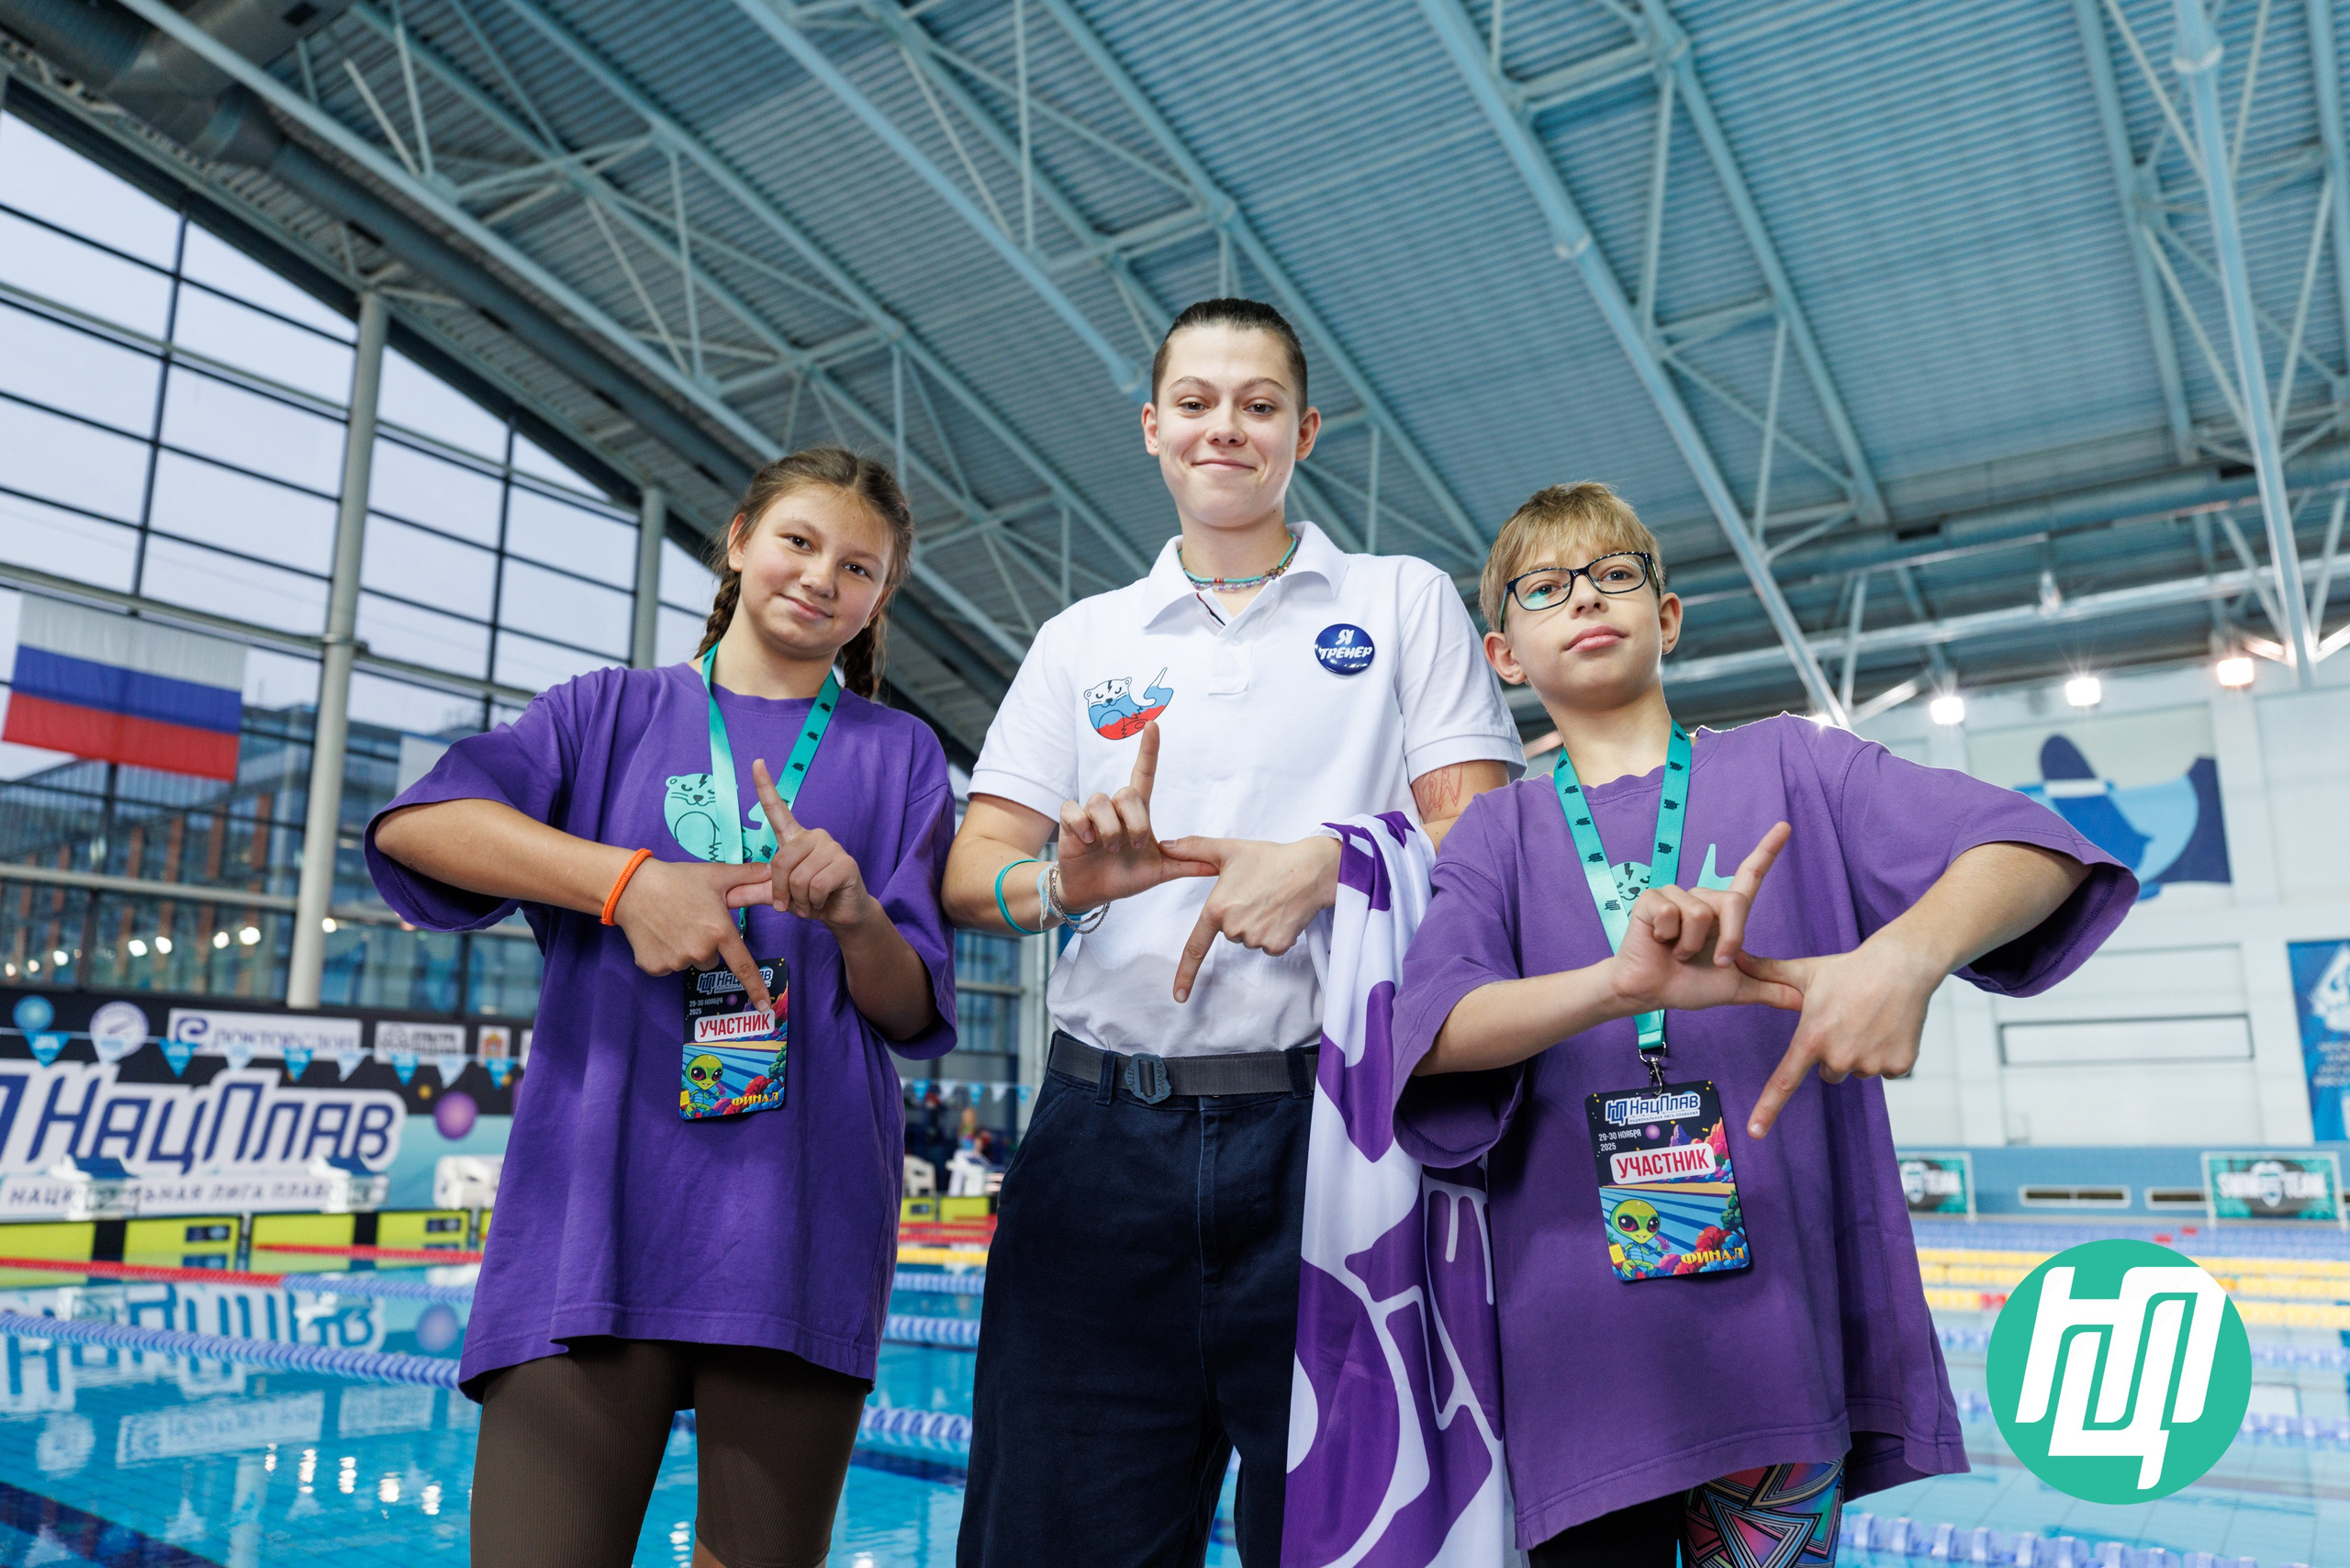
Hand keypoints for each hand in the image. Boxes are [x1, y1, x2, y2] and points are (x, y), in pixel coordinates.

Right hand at [611, 857, 776, 1008]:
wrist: (632, 887)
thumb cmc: (677, 879)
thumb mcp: (716, 875)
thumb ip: (748, 875)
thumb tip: (773, 870)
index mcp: (719, 932)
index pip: (743, 966)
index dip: (756, 987)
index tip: (765, 1007)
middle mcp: (700, 951)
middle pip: (712, 959)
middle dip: (706, 945)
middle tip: (691, 921)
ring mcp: (676, 961)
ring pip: (690, 962)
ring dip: (685, 949)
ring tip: (672, 924)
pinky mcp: (655, 967)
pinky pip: (668, 967)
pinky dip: (665, 954)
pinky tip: (658, 934)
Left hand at [726, 757, 877, 931]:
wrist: (843, 914)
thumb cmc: (811, 899)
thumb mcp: (778, 895)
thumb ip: (755, 891)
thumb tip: (727, 896)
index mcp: (795, 839)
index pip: (777, 809)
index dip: (766, 786)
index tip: (757, 763)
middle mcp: (814, 836)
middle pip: (780, 862)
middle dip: (782, 891)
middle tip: (794, 902)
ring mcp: (832, 847)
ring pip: (798, 878)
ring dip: (801, 900)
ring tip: (812, 901)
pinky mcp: (846, 863)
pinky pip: (816, 886)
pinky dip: (815, 902)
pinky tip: (824, 901)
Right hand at [1055, 722, 1216, 910]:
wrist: (1092, 892)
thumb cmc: (1125, 877)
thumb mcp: (1160, 872)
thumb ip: (1186, 864)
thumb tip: (1220, 864)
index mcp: (1137, 813)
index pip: (1144, 773)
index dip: (1149, 750)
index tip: (1153, 725)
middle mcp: (1115, 807)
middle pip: (1126, 793)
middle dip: (1134, 824)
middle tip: (1134, 848)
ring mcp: (1091, 812)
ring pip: (1101, 802)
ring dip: (1109, 831)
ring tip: (1109, 850)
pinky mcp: (1070, 820)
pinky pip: (1075, 810)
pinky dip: (1083, 828)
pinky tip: (1087, 842)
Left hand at [1160, 835, 1342, 1002]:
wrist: (1311, 869)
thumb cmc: (1270, 858)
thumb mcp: (1229, 850)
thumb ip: (1195, 848)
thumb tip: (1166, 845)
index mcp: (1217, 909)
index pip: (1196, 947)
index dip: (1185, 974)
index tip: (1178, 996)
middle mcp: (1234, 928)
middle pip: (1229, 933)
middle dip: (1239, 917)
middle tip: (1256, 894)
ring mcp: (1257, 939)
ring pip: (1249, 939)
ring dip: (1257, 925)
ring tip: (1272, 900)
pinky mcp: (1278, 945)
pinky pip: (1268, 946)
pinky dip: (1274, 932)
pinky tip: (1283, 912)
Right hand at [1606, 823, 1800, 1016]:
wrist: (1650, 993)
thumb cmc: (1687, 986)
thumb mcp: (1737, 989)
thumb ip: (1770, 989)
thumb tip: (1806, 1002)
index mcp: (1723, 913)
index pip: (1750, 876)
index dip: (1767, 851)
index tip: (1785, 827)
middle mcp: (1702, 898)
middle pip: (1733, 902)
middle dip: (1729, 939)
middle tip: (1712, 961)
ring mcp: (1675, 895)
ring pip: (1701, 913)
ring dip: (1691, 944)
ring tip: (1675, 951)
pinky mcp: (1652, 899)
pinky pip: (1672, 913)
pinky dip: (1668, 937)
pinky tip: (1658, 941)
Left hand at [1735, 935, 1944, 1137]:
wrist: (1903, 965)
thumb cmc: (1849, 968)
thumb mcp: (1805, 971)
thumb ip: (1766, 971)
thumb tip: (1731, 957)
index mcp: (1812, 1038)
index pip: (1784, 1081)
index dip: (1767, 1109)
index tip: (1755, 1133)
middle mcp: (1839, 1056)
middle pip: (1828, 1072)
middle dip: (1833, 1053)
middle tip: (1846, 1021)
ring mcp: (1871, 1063)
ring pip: (1856, 1070)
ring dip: (1859, 1052)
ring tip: (1869, 1020)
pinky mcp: (1900, 1066)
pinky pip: (1885, 1070)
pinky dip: (1886, 1053)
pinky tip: (1889, 1027)